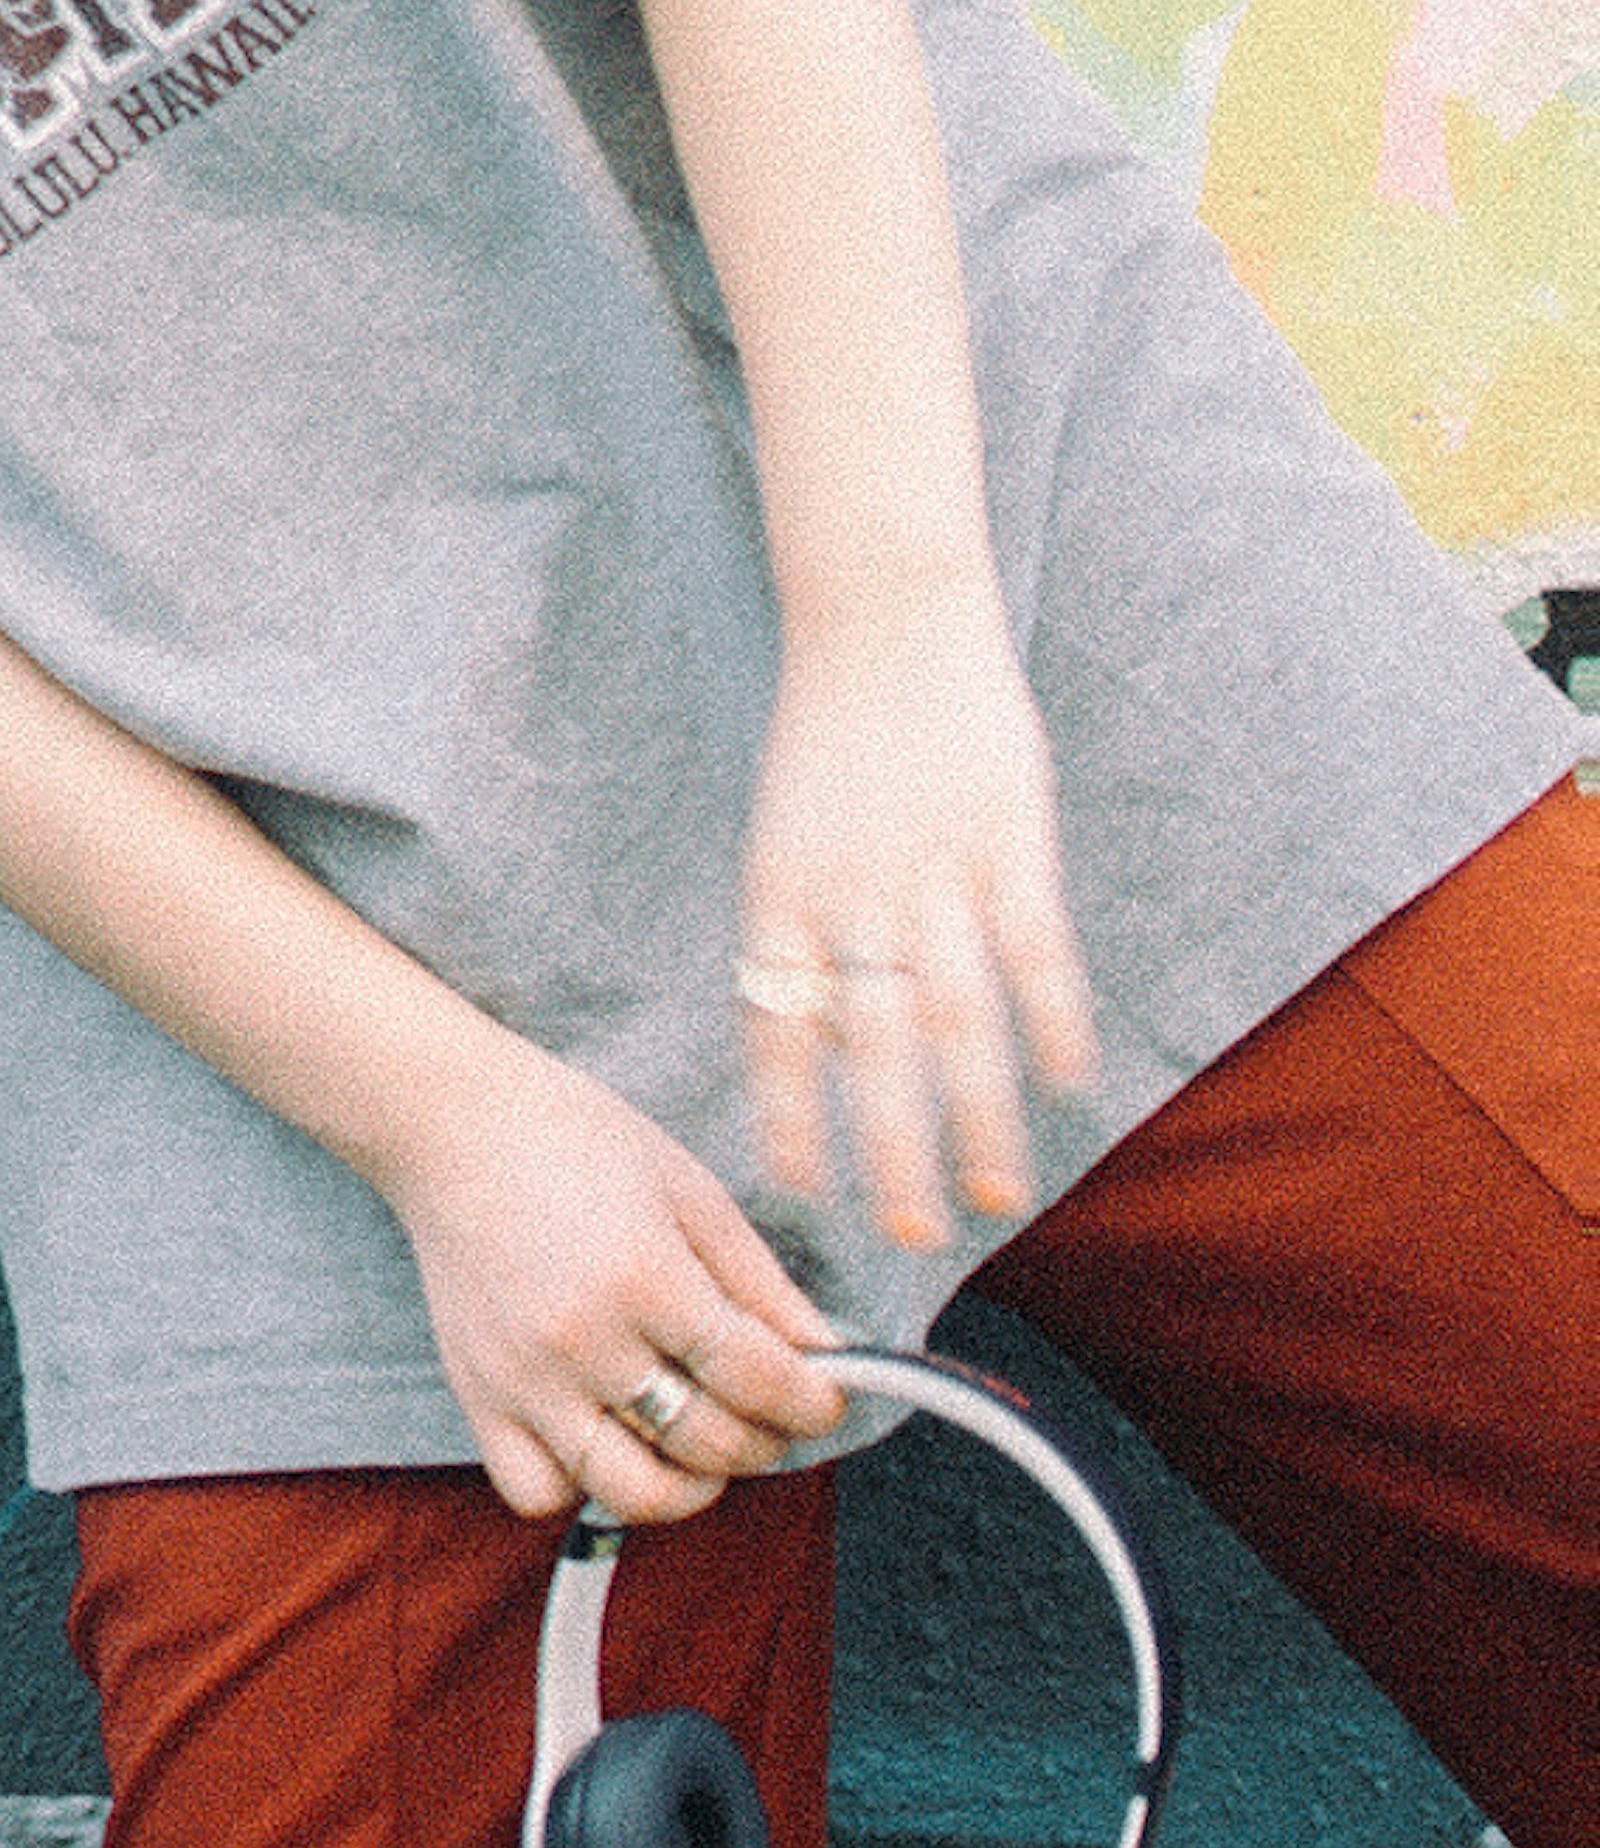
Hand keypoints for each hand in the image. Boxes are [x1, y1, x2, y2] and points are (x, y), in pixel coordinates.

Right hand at [389, 1037, 847, 1524]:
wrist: (451, 1124)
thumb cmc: (573, 1139)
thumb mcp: (688, 1188)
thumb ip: (759, 1281)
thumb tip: (826, 1354)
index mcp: (643, 1275)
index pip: (756, 1379)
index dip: (812, 1401)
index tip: (824, 1399)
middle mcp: (583, 1339)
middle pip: (706, 1444)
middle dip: (763, 1439)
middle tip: (766, 1412)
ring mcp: (525, 1378)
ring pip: (630, 1493)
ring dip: (685, 1483)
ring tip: (696, 1441)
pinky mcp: (477, 1397)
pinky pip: (539, 1492)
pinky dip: (581, 1484)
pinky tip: (606, 1435)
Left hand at [736, 601, 1098, 1248]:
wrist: (880, 614)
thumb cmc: (832, 737)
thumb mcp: (786, 837)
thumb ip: (804, 937)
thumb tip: (823, 1048)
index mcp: (781, 894)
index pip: (777, 1032)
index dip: (790, 1118)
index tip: (801, 1195)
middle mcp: (854, 894)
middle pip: (874, 1051)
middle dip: (891, 1152)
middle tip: (910, 1233)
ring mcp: (935, 869)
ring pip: (960, 1020)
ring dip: (980, 1116)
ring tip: (997, 1194)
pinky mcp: (1010, 840)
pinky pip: (1035, 951)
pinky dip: (1053, 1022)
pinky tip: (1070, 1087)